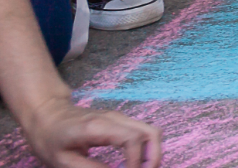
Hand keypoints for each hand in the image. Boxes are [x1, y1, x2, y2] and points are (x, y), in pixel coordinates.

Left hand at [17, 94, 161, 167]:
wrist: (45, 113)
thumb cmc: (49, 137)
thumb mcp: (63, 161)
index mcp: (98, 127)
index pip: (133, 140)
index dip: (137, 161)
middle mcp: (115, 119)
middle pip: (151, 133)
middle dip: (153, 157)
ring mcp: (119, 118)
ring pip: (151, 131)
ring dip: (152, 152)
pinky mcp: (120, 122)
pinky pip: (142, 133)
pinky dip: (146, 148)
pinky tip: (135, 163)